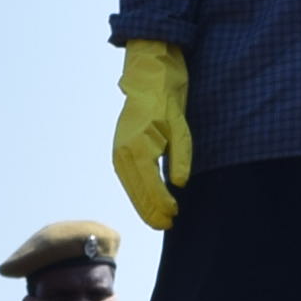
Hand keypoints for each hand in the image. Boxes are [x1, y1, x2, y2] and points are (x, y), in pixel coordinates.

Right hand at [111, 41, 192, 231]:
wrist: (150, 76)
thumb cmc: (168, 99)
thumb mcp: (181, 128)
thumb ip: (181, 157)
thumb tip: (179, 184)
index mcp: (139, 146)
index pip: (151, 186)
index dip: (162, 204)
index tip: (174, 216)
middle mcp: (124, 150)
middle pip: (137, 191)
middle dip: (152, 211)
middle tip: (167, 225)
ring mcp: (119, 149)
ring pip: (130, 187)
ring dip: (143, 205)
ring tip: (157, 220)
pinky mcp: (120, 147)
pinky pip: (127, 177)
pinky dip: (136, 192)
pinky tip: (146, 201)